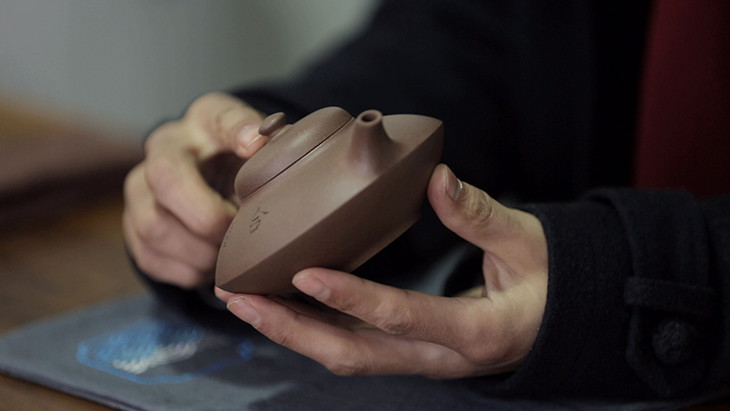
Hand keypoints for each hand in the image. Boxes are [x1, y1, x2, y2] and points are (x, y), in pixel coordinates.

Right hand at [123, 92, 265, 287]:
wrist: (217, 182)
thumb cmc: (245, 165)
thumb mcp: (263, 148)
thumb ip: (271, 144)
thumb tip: (262, 143)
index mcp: (205, 121)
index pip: (218, 117)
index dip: (237, 130)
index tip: (255, 146)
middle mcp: (162, 149)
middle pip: (165, 178)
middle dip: (208, 217)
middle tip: (239, 233)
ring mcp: (140, 189)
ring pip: (153, 227)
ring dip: (199, 252)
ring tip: (228, 255)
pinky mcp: (133, 228)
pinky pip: (151, 258)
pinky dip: (188, 271)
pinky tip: (212, 266)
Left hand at [217, 164, 547, 377]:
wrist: (558, 322)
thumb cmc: (551, 282)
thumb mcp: (527, 242)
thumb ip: (481, 214)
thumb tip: (438, 177)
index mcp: (475, 331)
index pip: (401, 317)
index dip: (351, 297)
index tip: (303, 272)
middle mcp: (439, 356)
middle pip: (354, 354)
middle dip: (292, 329)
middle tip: (241, 297)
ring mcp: (421, 359)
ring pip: (346, 357)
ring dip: (293, 332)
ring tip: (244, 302)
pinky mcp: (410, 351)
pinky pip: (354, 347)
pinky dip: (313, 329)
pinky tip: (283, 306)